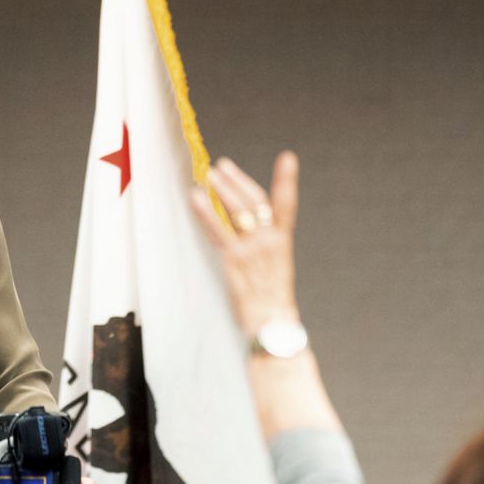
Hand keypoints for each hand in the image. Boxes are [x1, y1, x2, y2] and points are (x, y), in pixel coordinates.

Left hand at [189, 152, 300, 335]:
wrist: (272, 326)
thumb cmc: (271, 304)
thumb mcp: (273, 272)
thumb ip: (263, 251)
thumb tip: (247, 237)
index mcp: (281, 243)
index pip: (285, 205)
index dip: (286, 180)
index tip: (287, 158)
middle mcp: (269, 241)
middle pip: (255, 201)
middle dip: (238, 181)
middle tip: (223, 166)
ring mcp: (252, 249)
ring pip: (237, 209)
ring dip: (222, 188)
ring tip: (209, 174)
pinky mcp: (234, 259)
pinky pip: (217, 229)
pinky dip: (205, 211)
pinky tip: (195, 196)